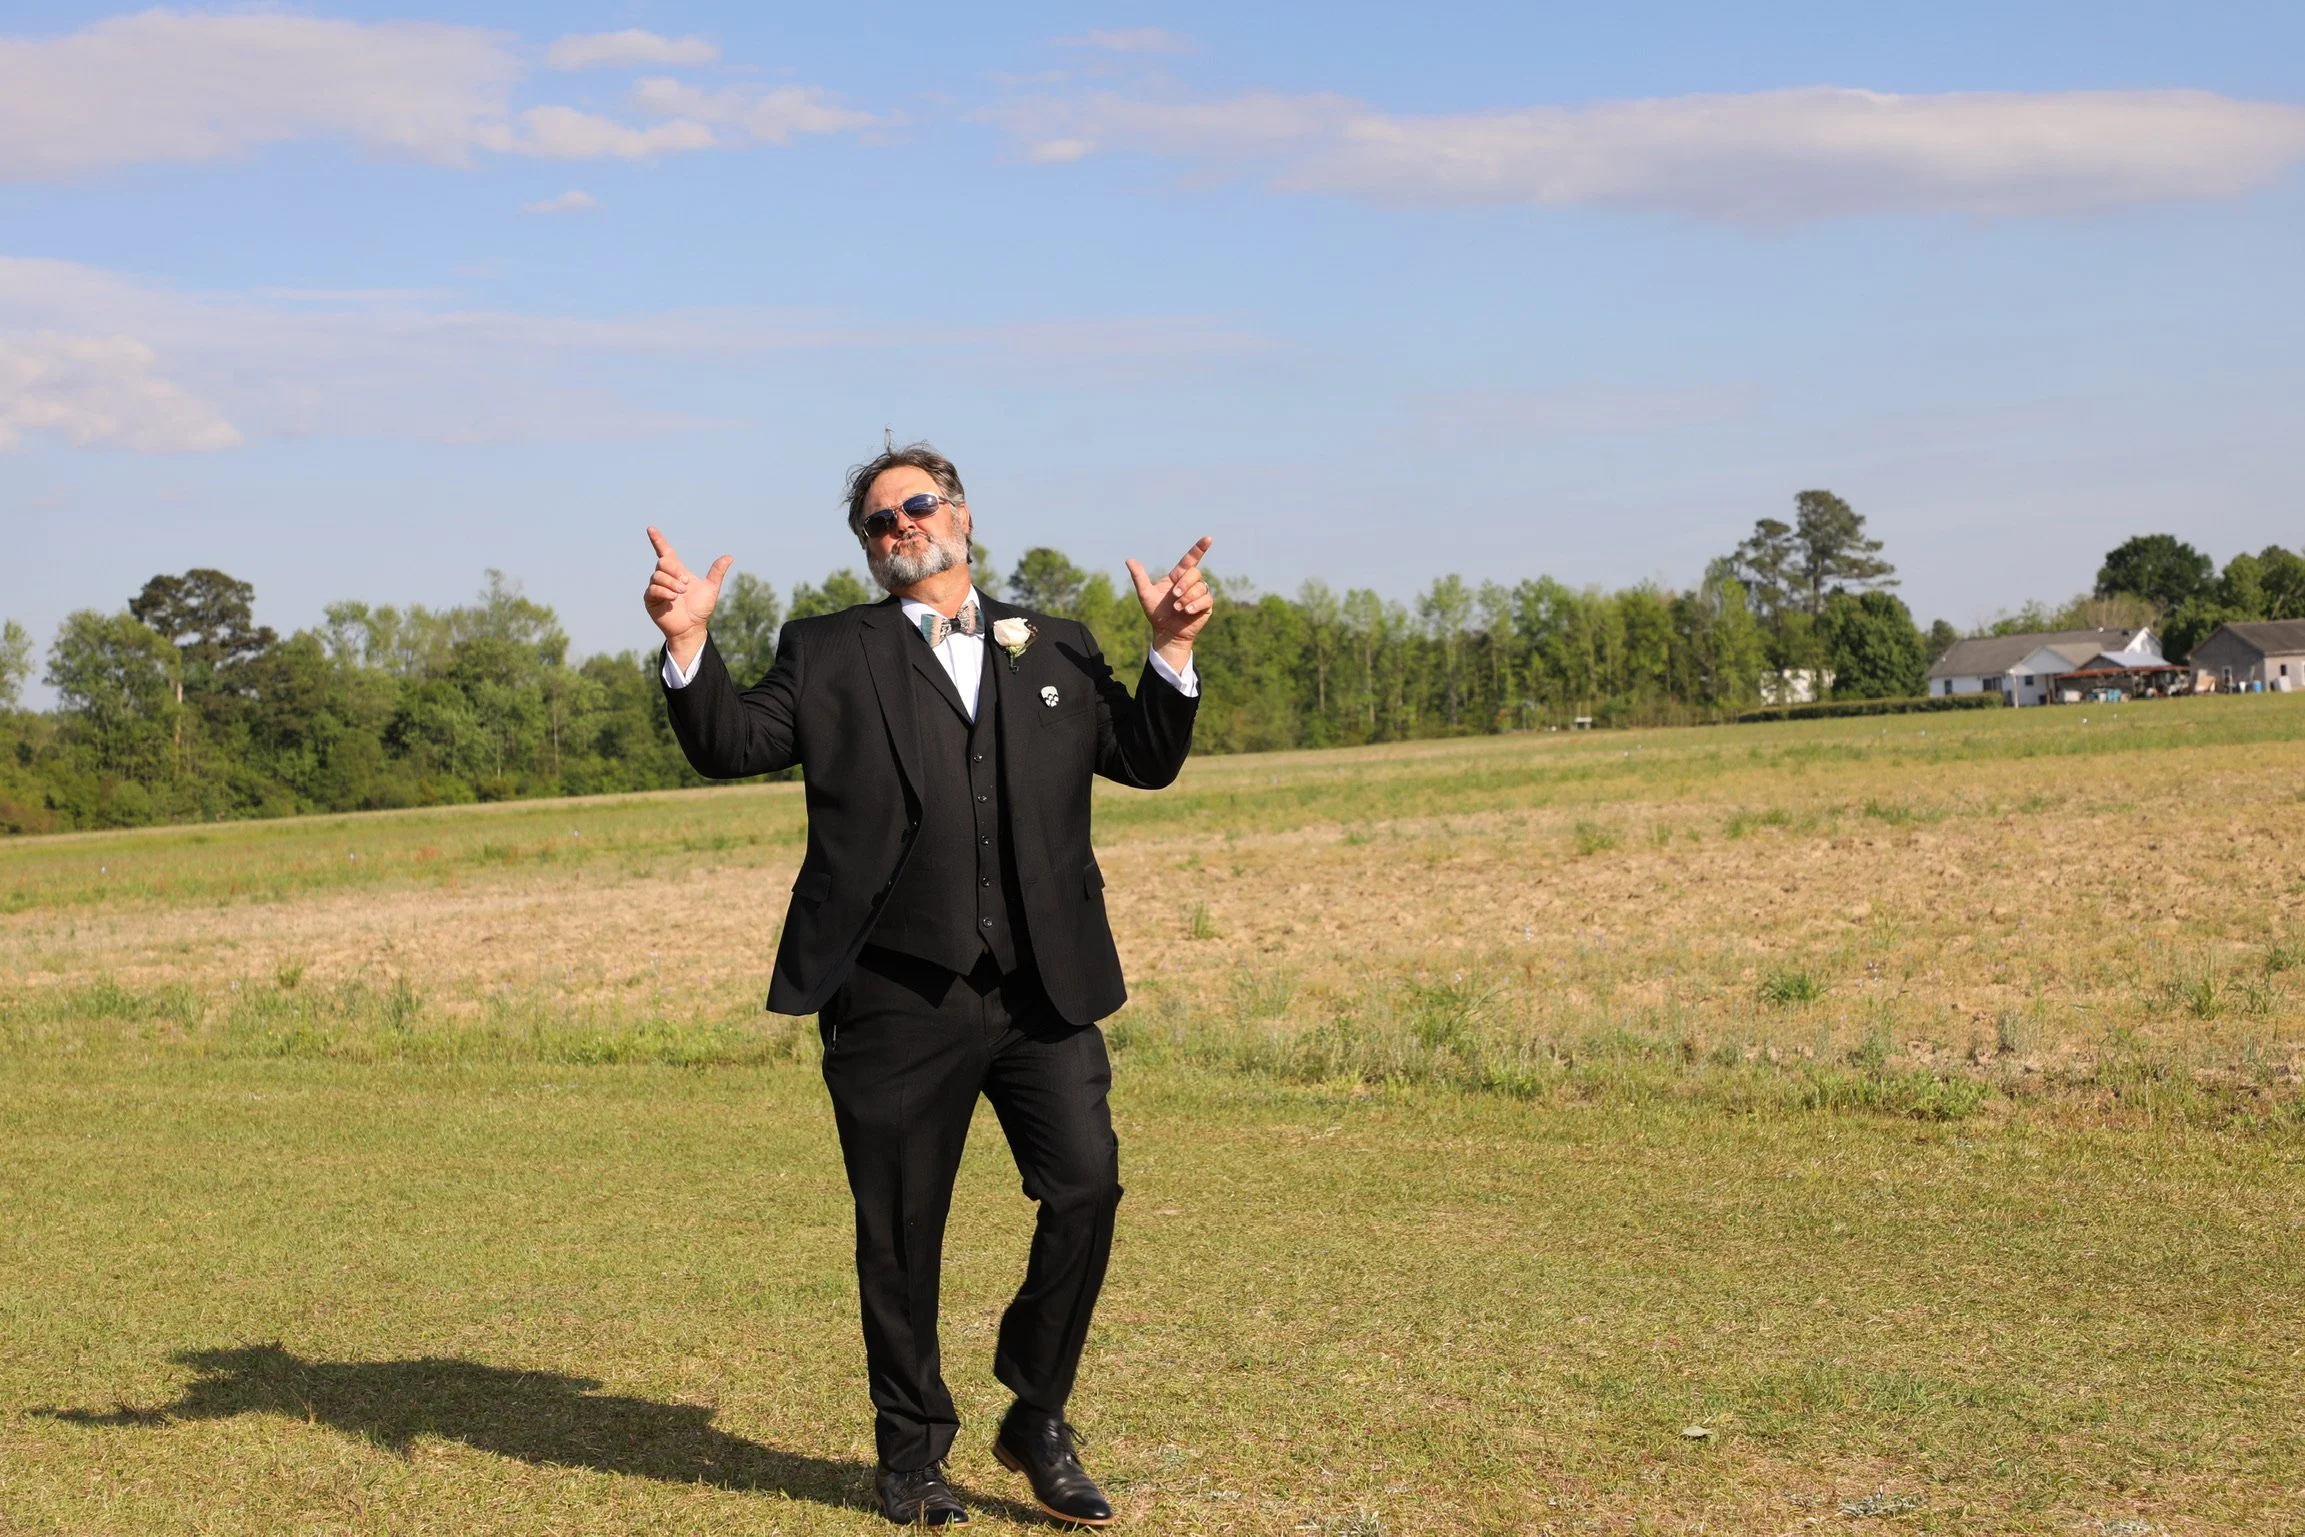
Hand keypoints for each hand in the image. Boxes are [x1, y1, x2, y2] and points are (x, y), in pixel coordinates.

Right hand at [644, 526, 732, 666]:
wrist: (692, 627)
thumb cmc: (700, 608)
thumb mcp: (711, 589)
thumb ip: (716, 573)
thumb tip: (729, 557)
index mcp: (677, 571)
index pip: (664, 551)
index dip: (658, 540)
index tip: (651, 528)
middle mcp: (664, 577)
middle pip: (663, 562)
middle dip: (674, 570)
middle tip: (685, 583)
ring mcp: (656, 587)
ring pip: (657, 576)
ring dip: (671, 583)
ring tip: (681, 593)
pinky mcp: (650, 599)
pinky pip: (653, 589)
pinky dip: (664, 592)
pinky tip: (673, 598)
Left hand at [1127, 536, 1214, 669]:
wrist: (1166, 633)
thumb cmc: (1156, 613)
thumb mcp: (1145, 595)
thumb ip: (1139, 577)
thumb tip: (1129, 560)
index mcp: (1177, 577)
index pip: (1190, 560)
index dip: (1199, 549)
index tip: (1208, 538)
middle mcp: (1190, 583)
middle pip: (1194, 573)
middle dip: (1184, 584)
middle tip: (1174, 596)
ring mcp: (1199, 594)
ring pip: (1200, 586)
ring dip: (1187, 597)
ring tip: (1178, 608)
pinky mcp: (1206, 605)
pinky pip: (1206, 599)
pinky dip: (1195, 604)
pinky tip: (1186, 611)